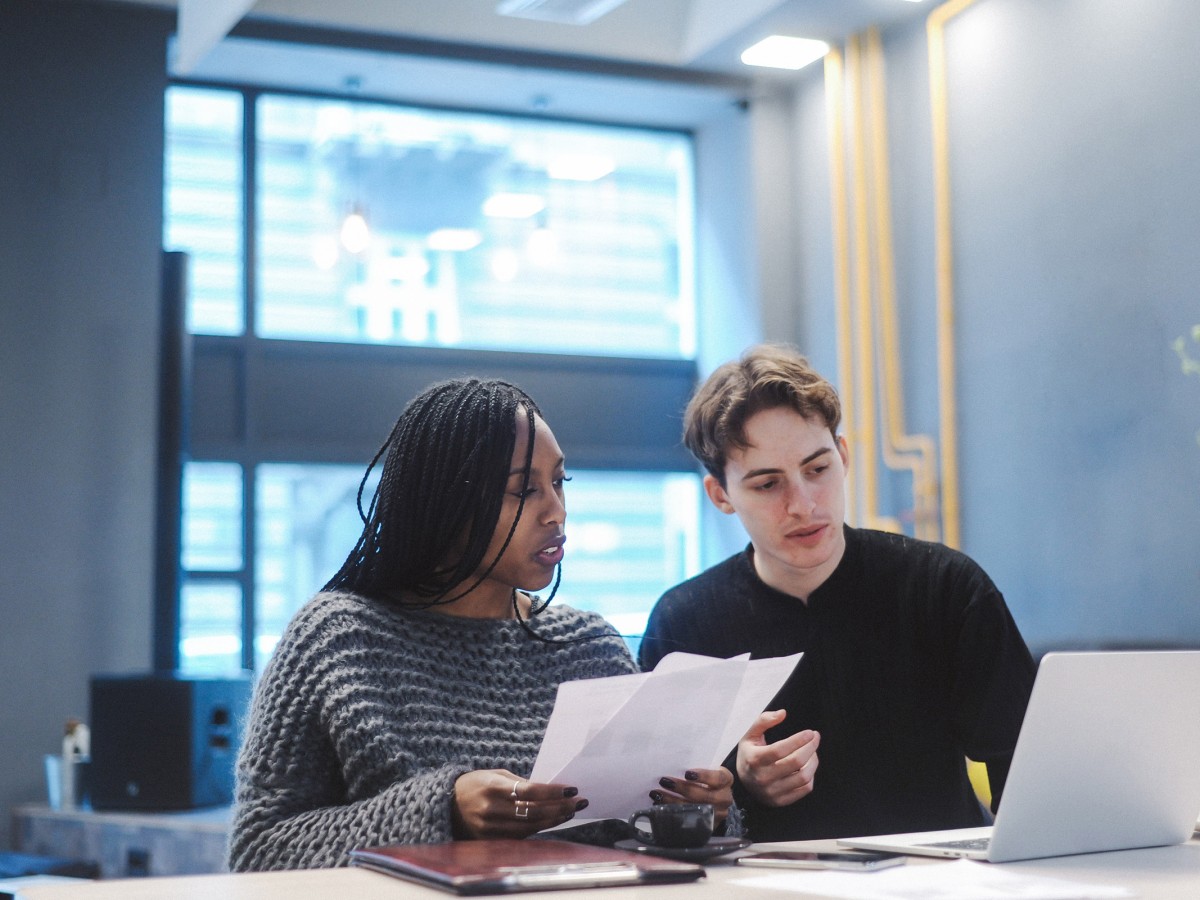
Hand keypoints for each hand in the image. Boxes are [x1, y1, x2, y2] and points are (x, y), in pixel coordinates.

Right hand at [451, 770, 588, 838]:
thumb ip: (520, 783)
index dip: (553, 792)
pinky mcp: (492, 839)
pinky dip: (539, 828)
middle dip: (559, 807)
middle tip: (578, 802)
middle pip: (534, 811)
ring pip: (531, 826)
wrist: (448, 804)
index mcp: (492, 786)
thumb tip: (549, 789)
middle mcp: (491, 808)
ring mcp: (491, 827)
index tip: (571, 789)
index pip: (530, 791)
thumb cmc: (476, 784)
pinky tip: (552, 821)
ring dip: (554, 820)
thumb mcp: (496, 775)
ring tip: (570, 811)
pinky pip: (521, 835)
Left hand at [649, 767, 733, 824]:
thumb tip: (674, 762)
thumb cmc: (706, 778)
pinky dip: (674, 814)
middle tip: (664, 781)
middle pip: (704, 796)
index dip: (703, 776)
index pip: (718, 778)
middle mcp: (725, 798)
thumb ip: (697, 766)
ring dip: (673, 802)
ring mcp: (718, 814)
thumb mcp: (708, 769)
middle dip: (682, 789)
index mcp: (727, 780)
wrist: (714, 796)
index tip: (687, 773)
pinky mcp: (708, 825)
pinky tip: (661, 807)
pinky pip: (690, 821)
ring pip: (695, 810)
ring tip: (657, 794)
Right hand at [736, 710, 818, 807]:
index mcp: (754, 760)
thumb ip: (764, 720)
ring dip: (813, 761)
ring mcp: (773, 792)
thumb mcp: (750, 735)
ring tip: (813, 751)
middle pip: (796, 762)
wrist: (743, 783)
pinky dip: (811, 775)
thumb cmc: (749, 755)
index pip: (780, 749)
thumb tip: (783, 713)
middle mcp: (763, 778)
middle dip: (811, 747)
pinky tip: (808, 766)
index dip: (798, 739)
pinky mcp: (781, 801)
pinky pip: (805, 789)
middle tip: (815, 737)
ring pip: (804, 776)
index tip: (810, 732)